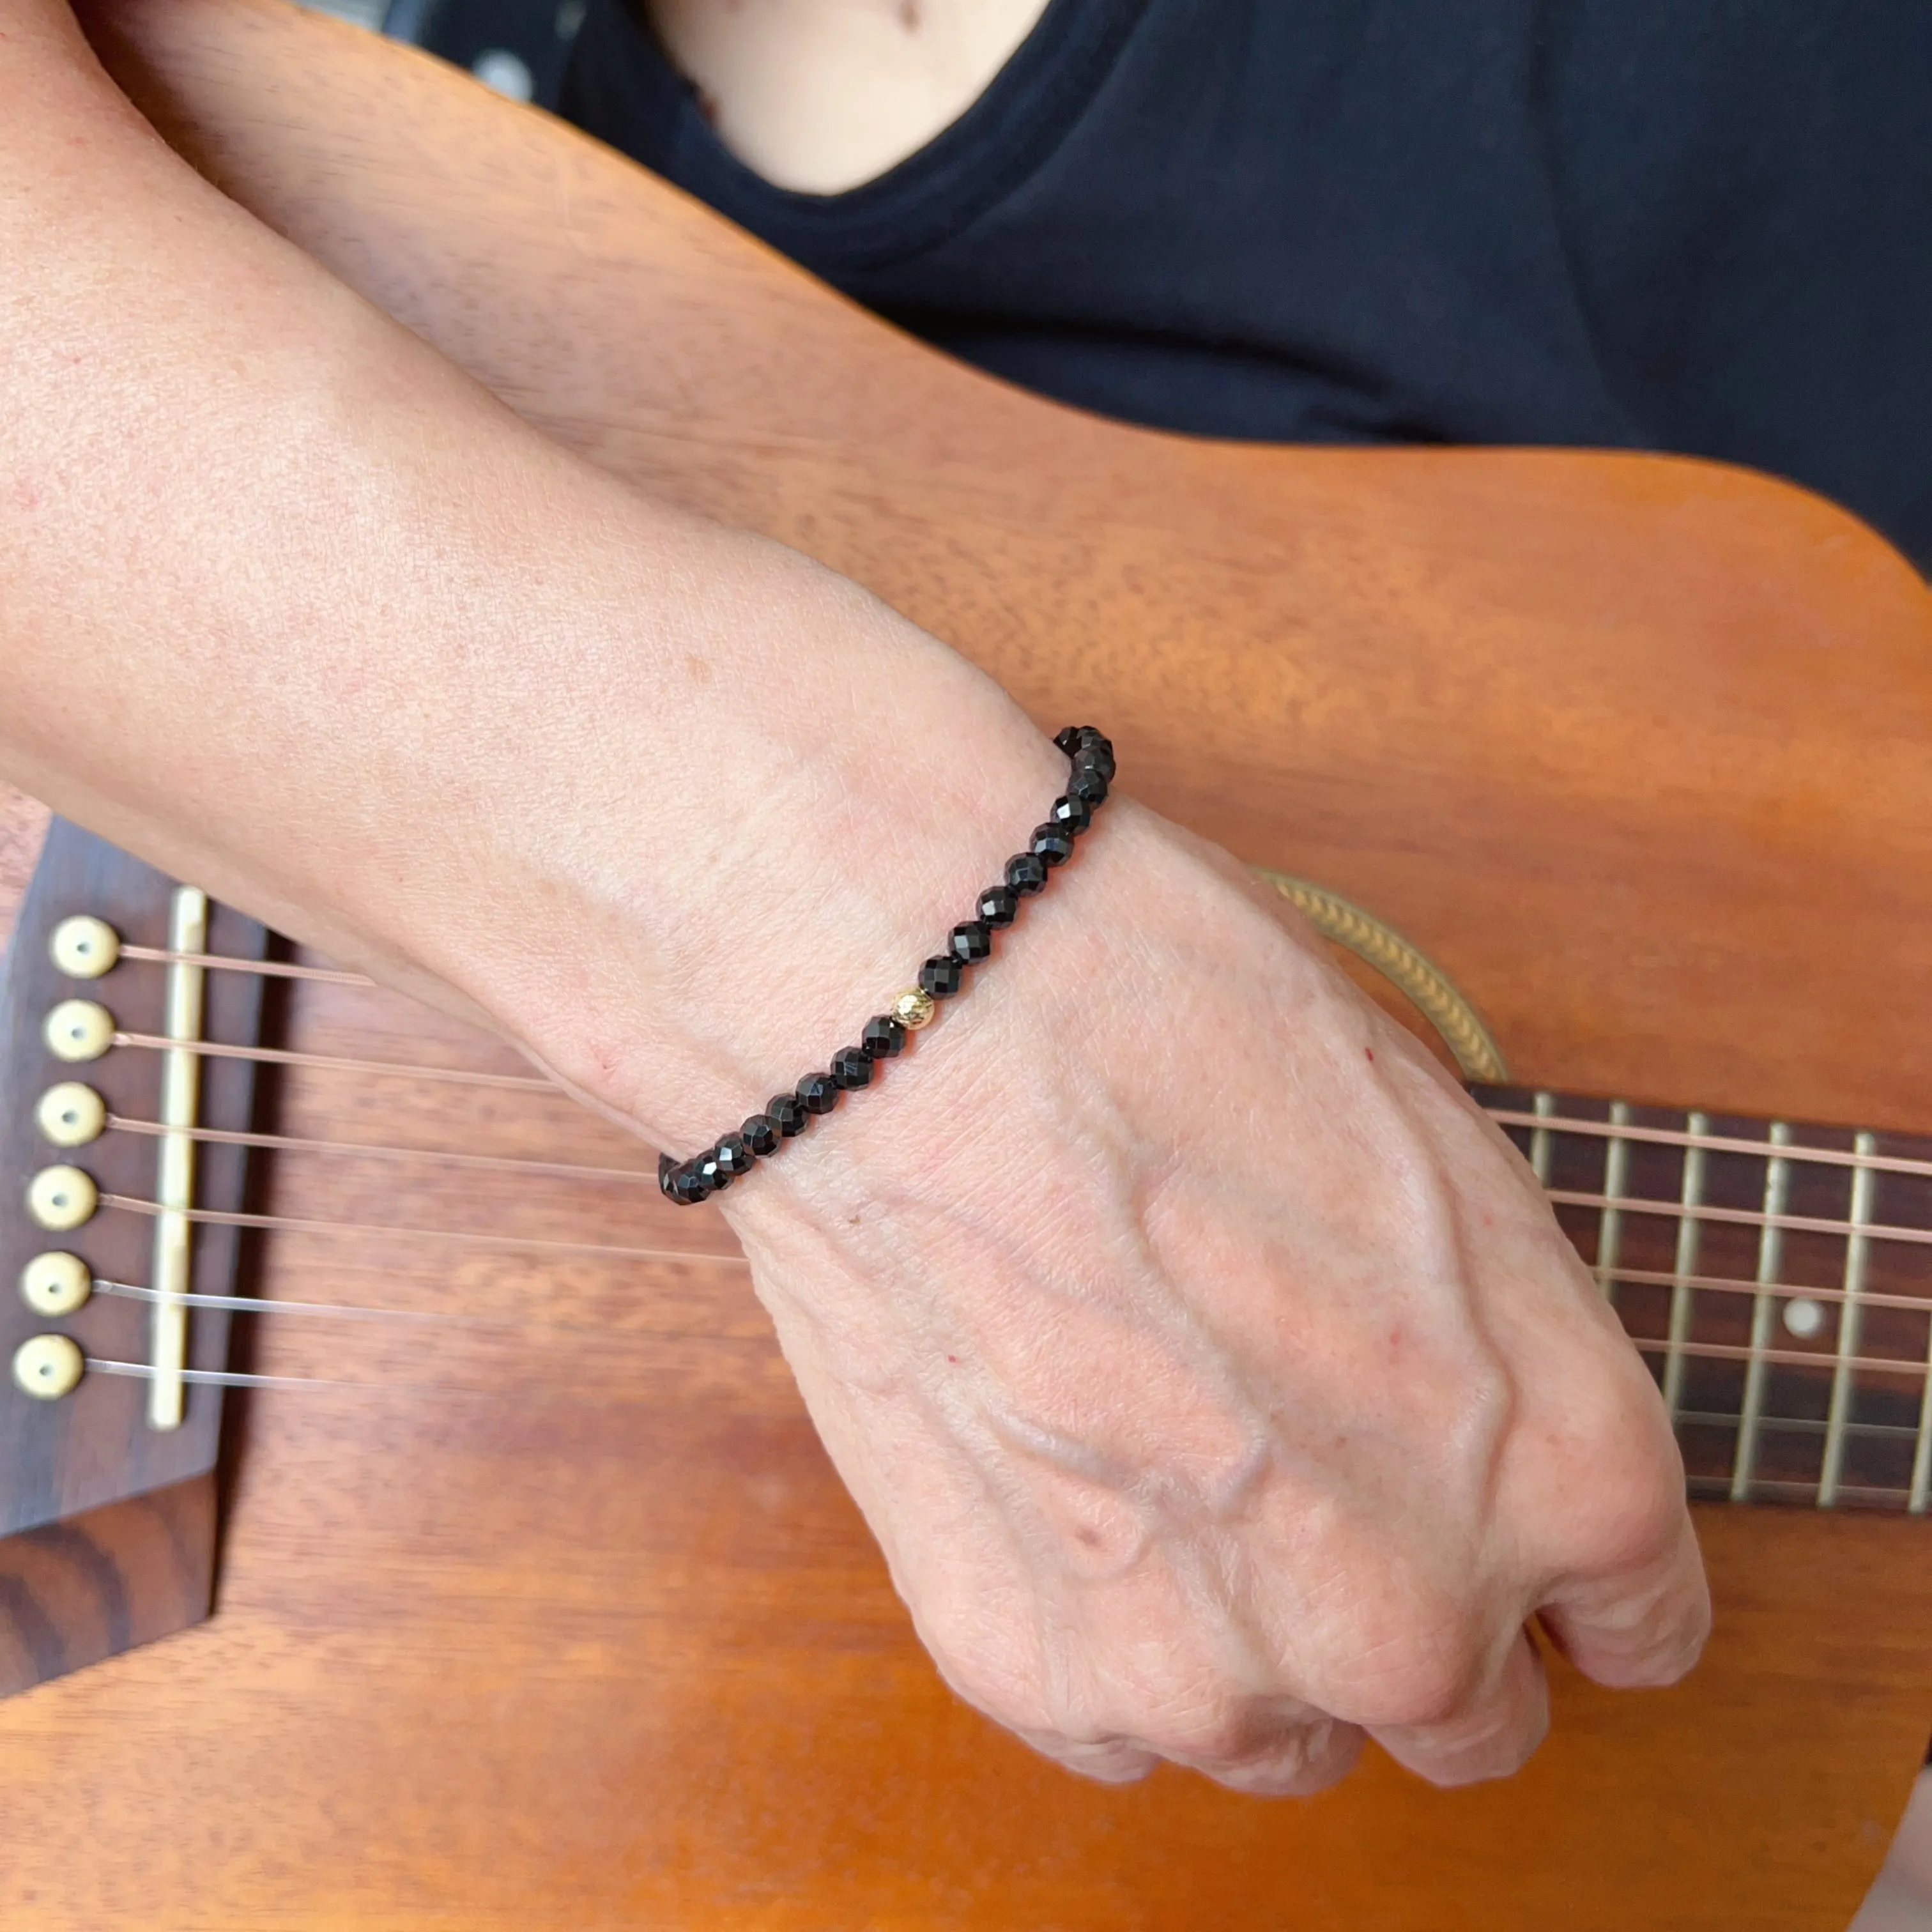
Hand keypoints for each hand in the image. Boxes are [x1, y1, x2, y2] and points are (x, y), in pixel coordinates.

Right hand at [705, 802, 1707, 1792]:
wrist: (923, 1023)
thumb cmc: (1175, 1029)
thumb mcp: (1431, 1164)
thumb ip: (1491, 1365)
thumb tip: (1466, 1429)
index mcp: (1565, 1468)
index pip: (1638, 1628)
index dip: (1569, 1578)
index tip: (1512, 1553)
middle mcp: (1411, 1615)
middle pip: (1467, 1715)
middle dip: (1411, 1610)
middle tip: (1307, 1478)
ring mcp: (1214, 1668)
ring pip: (1282, 1734)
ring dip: (1251, 1633)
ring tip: (1160, 1449)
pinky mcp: (1031, 1668)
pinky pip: (1116, 1710)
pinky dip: (1099, 1617)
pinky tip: (1059, 1459)